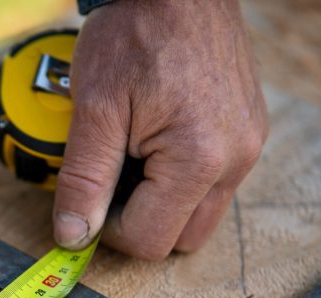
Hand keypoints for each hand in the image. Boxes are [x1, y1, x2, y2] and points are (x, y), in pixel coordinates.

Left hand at [53, 0, 267, 258]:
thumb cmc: (133, 36)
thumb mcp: (94, 111)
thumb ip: (84, 180)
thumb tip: (74, 236)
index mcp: (200, 159)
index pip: (148, 239)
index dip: (106, 230)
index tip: (86, 200)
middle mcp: (236, 160)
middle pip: (178, 239)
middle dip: (136, 221)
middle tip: (107, 179)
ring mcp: (246, 147)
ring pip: (196, 217)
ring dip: (157, 205)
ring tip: (129, 160)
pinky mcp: (245, 134)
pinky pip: (209, 186)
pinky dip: (175, 182)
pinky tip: (151, 147)